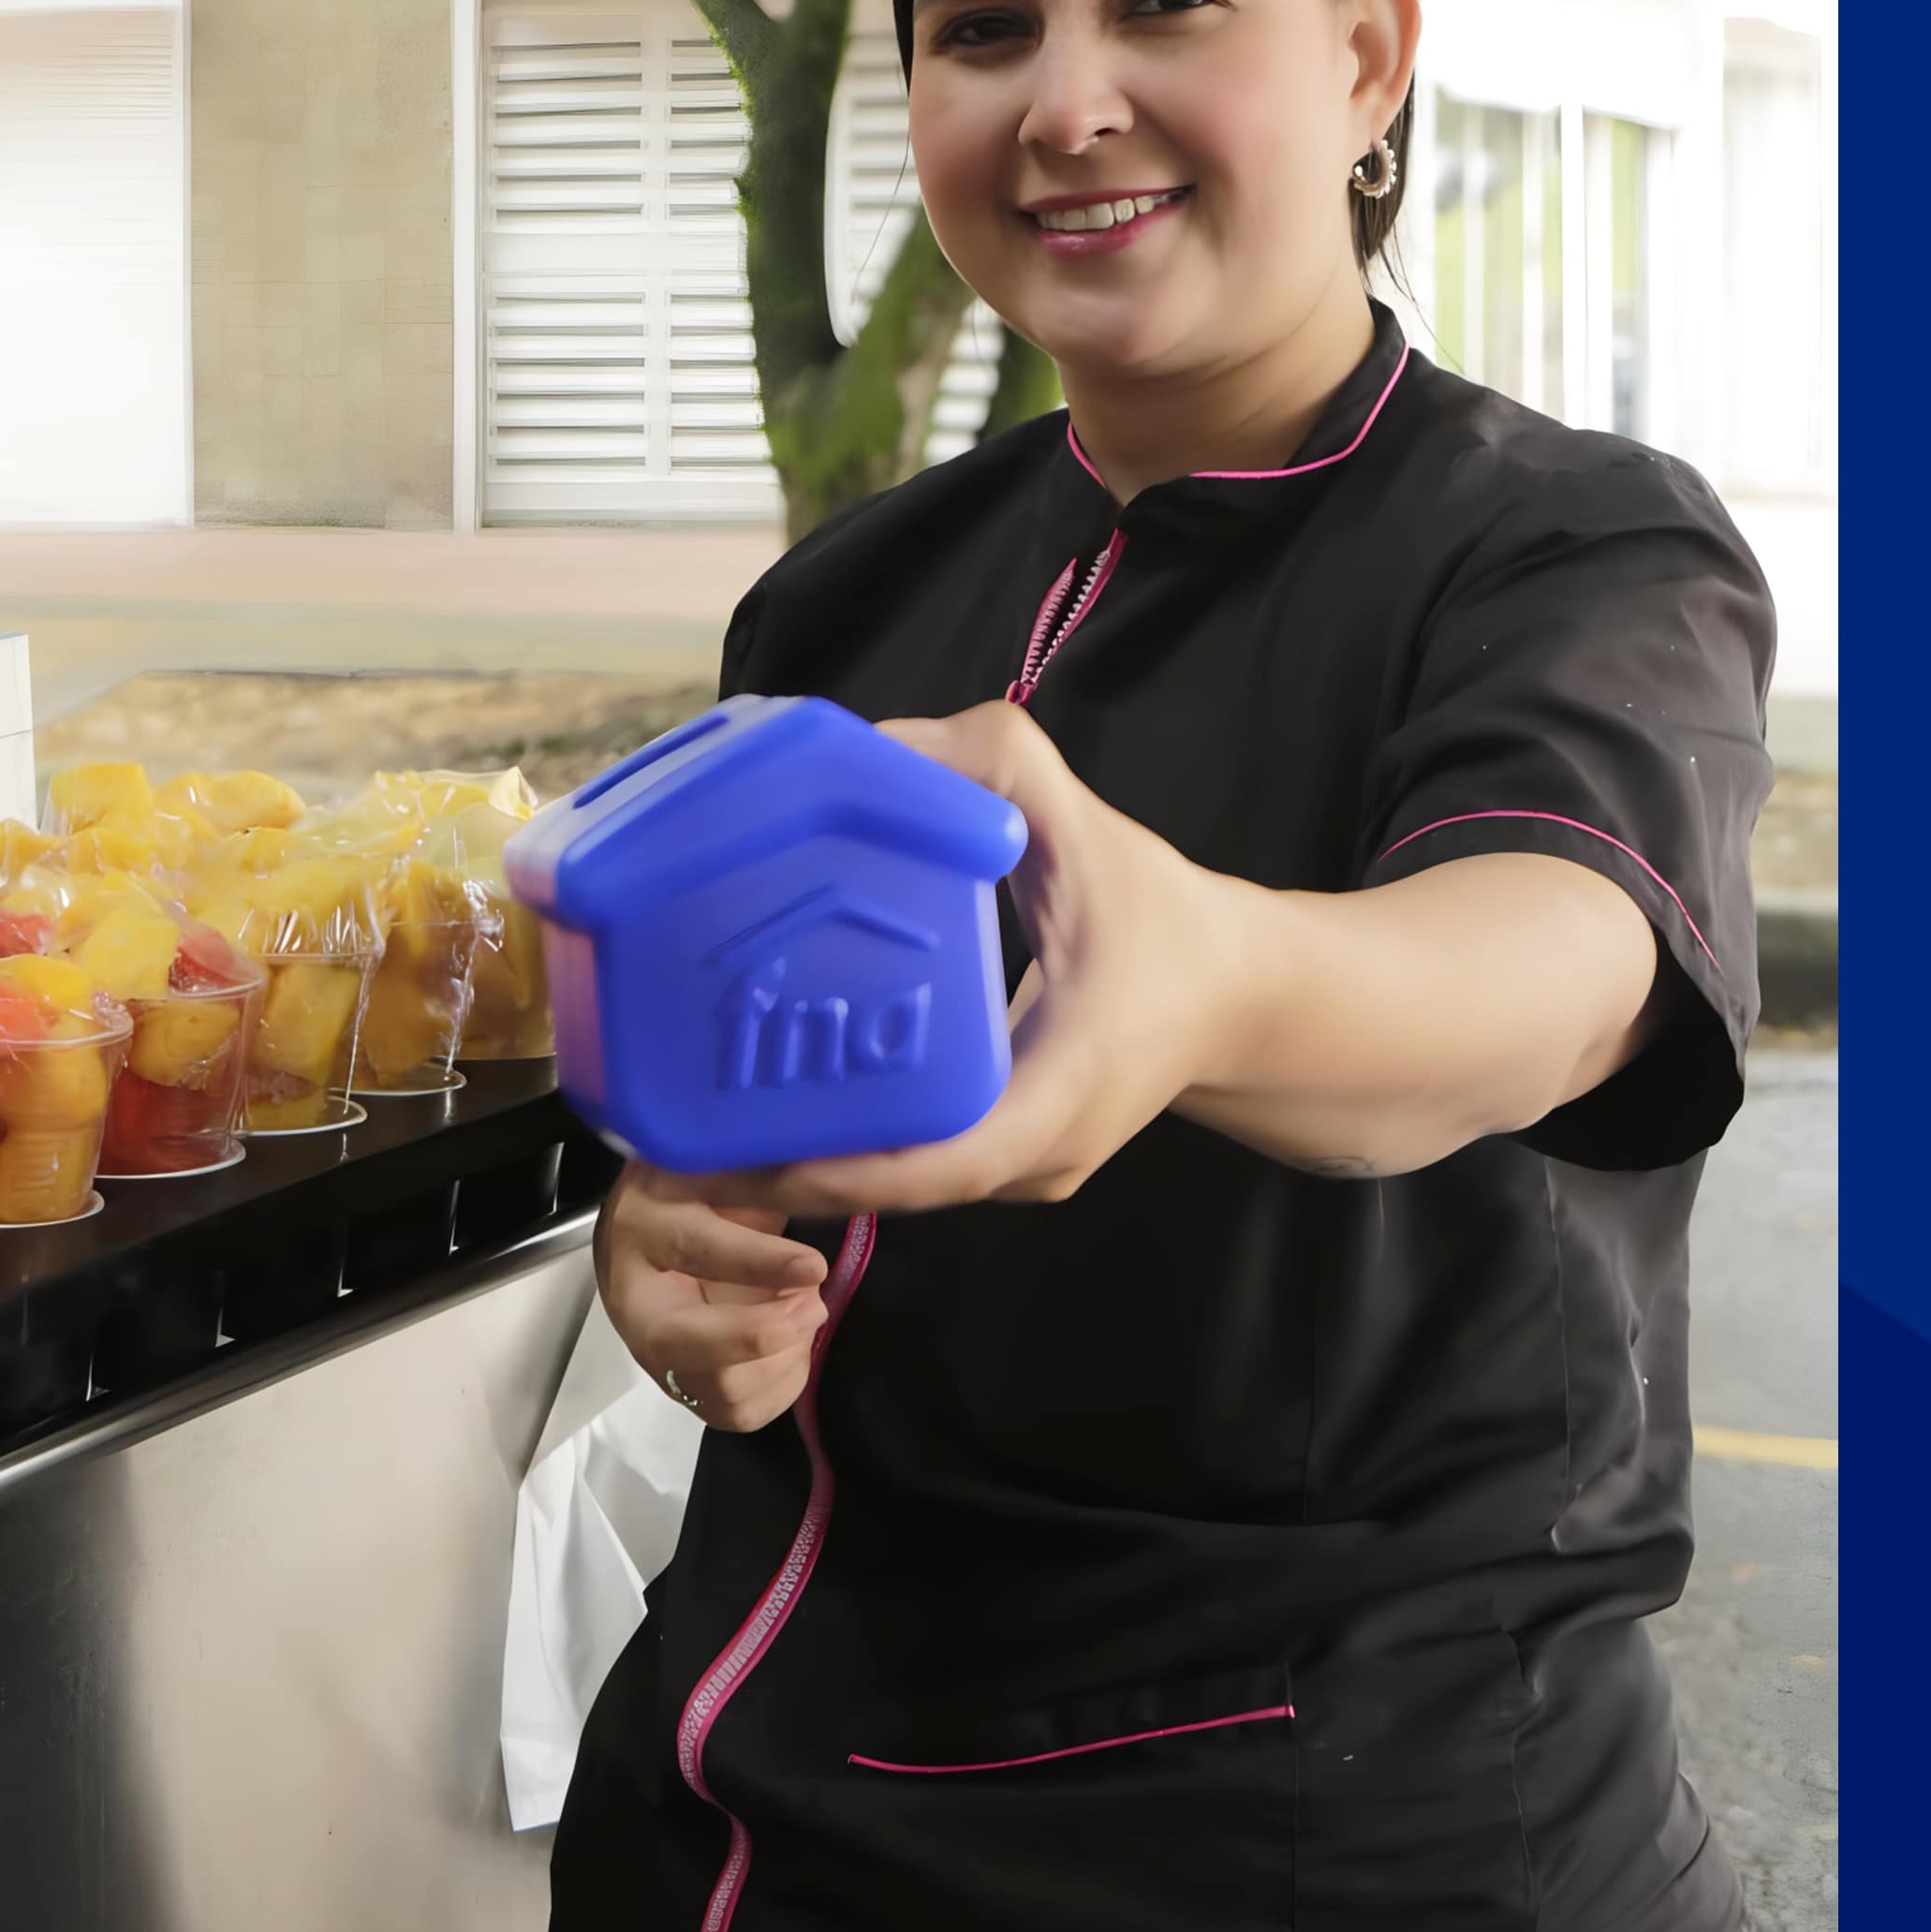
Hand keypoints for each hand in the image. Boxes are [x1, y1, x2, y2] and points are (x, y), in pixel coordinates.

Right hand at [593, 1164, 833, 1432]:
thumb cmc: (696, 1191)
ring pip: (718, 1390)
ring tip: (804, 1312)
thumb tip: (849, 1165)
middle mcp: (635, 1300)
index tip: (814, 1266)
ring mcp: (652, 1354)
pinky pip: (735, 1415)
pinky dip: (780, 1386)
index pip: (694, 1249)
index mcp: (642, 1226)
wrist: (648, 1233)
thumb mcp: (723, 1169)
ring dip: (782, 1358)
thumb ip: (770, 1175)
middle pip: (684, 1344)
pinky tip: (792, 1345)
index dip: (757, 1263)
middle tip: (812, 1306)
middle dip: (759, 1336)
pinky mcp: (679, 1388)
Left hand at [697, 701, 1244, 1221]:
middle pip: (900, 1187)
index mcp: (1058, 1096)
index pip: (945, 1162)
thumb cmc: (1170, 924)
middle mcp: (1034, 1158)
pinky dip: (850, 1149)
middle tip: (683, 1143)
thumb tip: (891, 744)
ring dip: (812, 1169)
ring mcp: (1023, 1170)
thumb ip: (1007, 772)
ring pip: (904, 1186)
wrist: (1247, 993)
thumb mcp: (1093, 836)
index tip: (763, 1152)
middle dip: (794, 1172)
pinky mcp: (1010, 1157)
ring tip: (702, 1138)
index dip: (852, 1168)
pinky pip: (918, 1166)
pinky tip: (773, 1115)